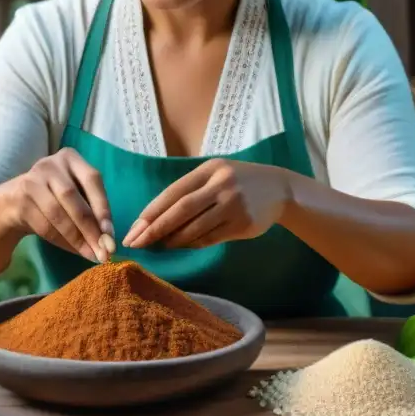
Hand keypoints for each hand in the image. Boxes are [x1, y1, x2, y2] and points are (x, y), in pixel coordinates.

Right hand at [4, 147, 115, 261]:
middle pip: (72, 197)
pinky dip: (62, 241)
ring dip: (76, 238)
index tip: (111, 233)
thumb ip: (91, 209)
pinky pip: (44, 225)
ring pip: (57, 213)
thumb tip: (108, 239)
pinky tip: (75, 250)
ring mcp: (32, 181)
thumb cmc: (55, 196)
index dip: (102, 207)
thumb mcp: (75, 193)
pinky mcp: (20, 200)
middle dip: (90, 227)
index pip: (92, 180)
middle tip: (103, 251)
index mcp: (70, 158)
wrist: (14, 200)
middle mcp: (50, 165)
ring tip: (91, 254)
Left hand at [122, 159, 293, 249]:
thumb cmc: (238, 182)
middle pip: (181, 210)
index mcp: (210, 169)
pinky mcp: (244, 224)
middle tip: (137, 243)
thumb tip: (155, 219)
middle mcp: (222, 185)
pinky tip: (182, 245)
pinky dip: (193, 243)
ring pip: (195, 227)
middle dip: (155, 228)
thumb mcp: (215, 174)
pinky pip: (211, 238)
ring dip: (173, 239)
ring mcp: (234, 205)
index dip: (152, 212)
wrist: (280, 189)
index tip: (134, 228)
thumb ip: (190, 190)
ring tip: (159, 245)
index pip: (173, 192)